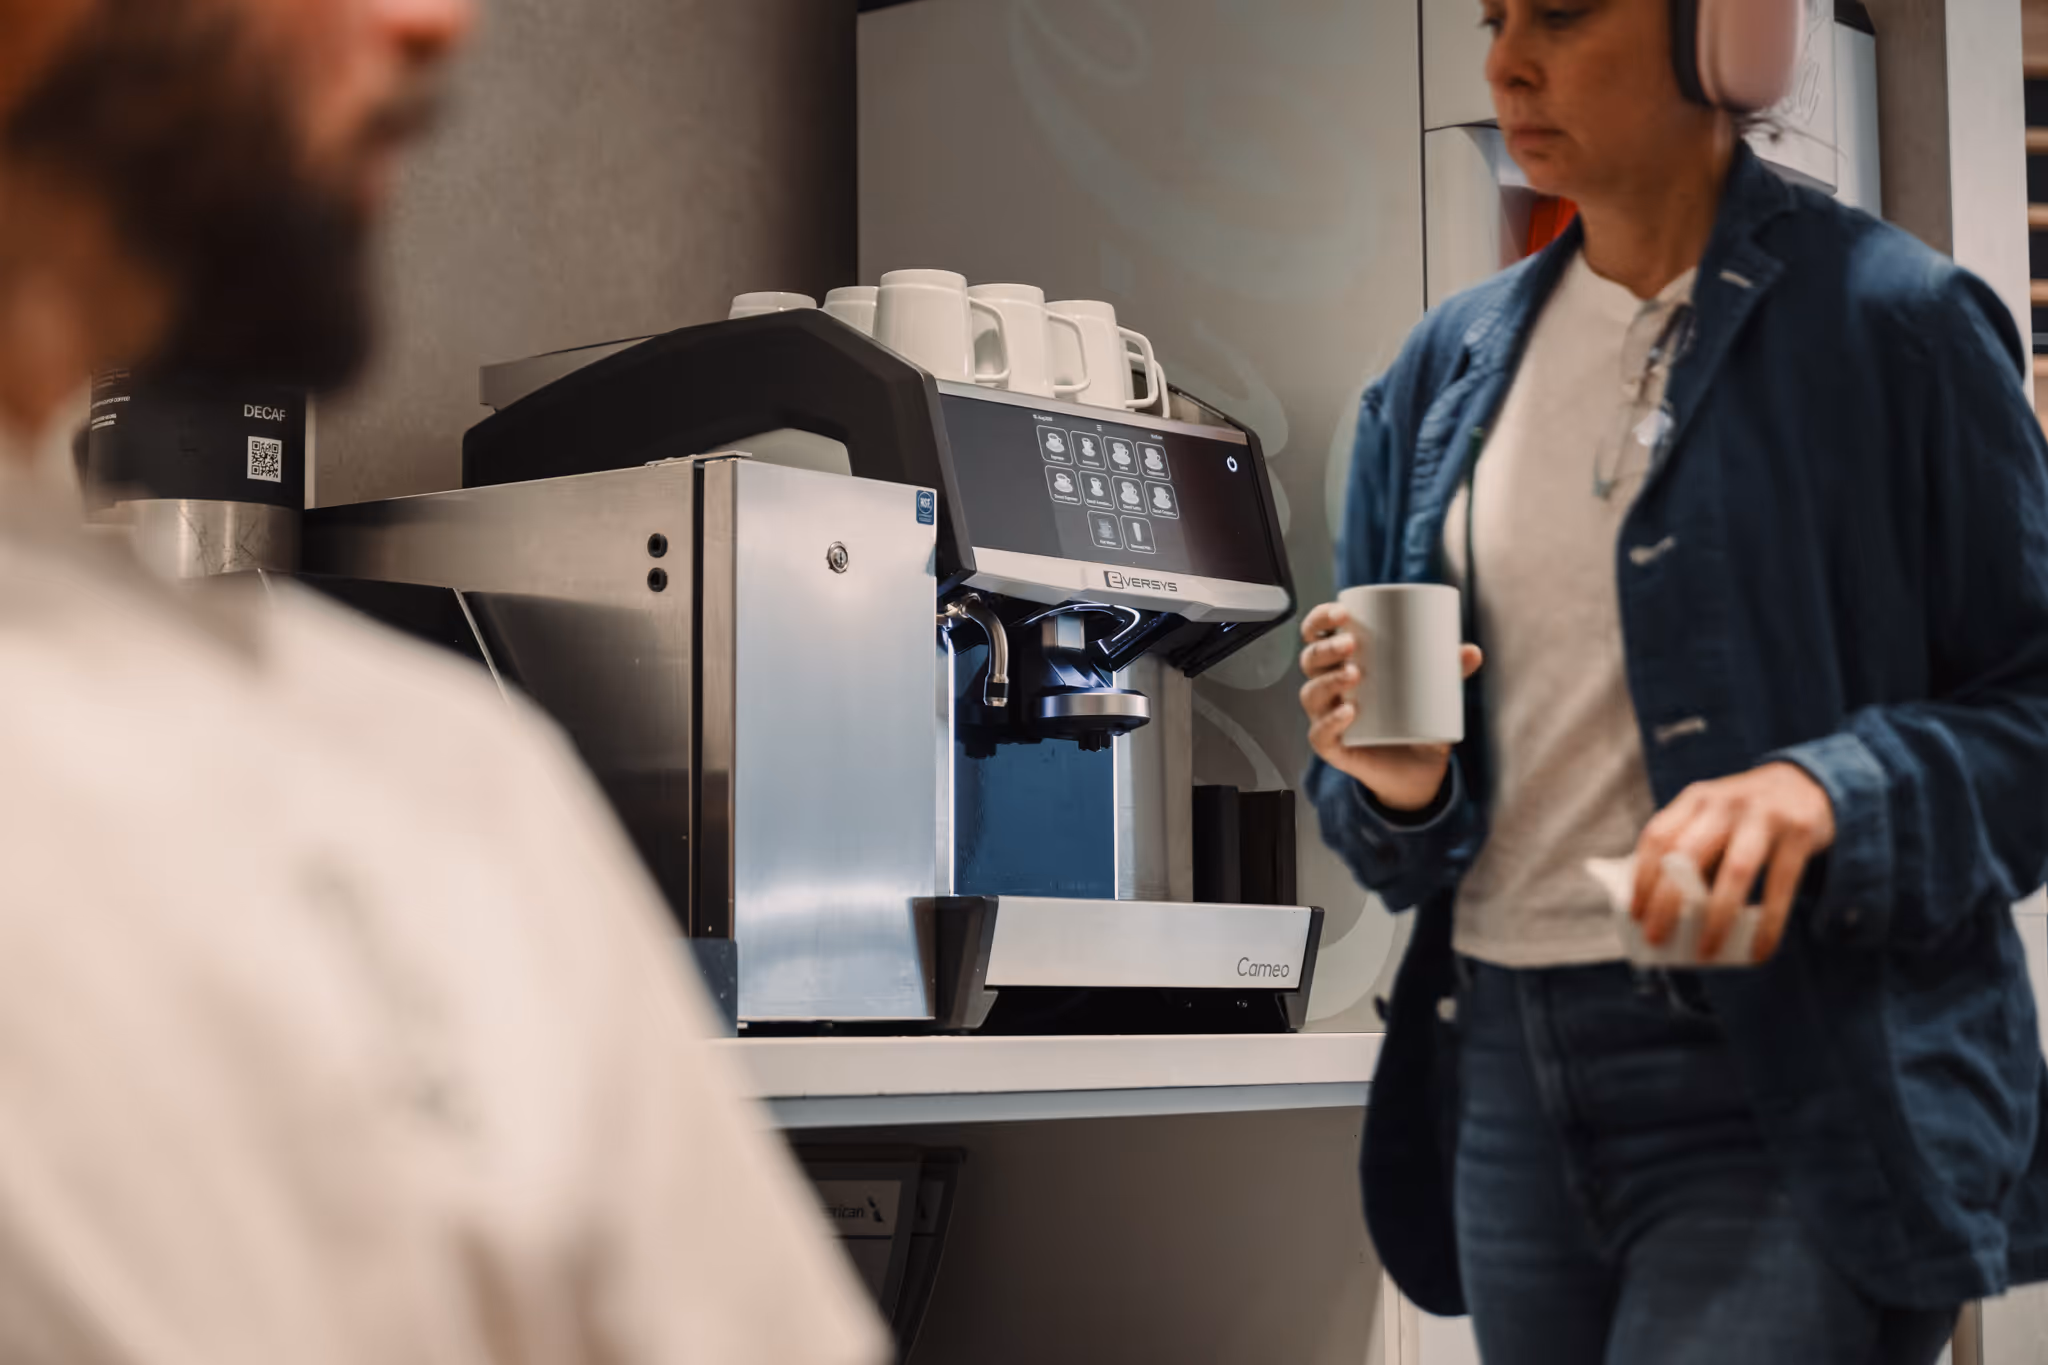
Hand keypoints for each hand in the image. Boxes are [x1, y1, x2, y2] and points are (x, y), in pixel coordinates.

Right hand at [1299, 601, 1482, 812]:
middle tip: (1351, 643)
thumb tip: (1472, 651)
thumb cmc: (1415, 720)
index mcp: (1341, 664)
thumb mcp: (1434, 692)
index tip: (1342, 612)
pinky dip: (1331, 721)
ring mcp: (1326, 718)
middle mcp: (1327, 689)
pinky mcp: (1333, 747)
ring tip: (1355, 674)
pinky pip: (1320, 734)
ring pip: (1312, 694)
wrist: (1415, 770)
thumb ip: (1450, 671)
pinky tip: (1349, 711)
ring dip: (1329, 681)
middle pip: (1311, 661)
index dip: (1321, 620)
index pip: (1317, 636)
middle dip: (1326, 648)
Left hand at [1629, 763, 1836, 963]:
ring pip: (1735, 870)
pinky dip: (1768, 923)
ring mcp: (1764, 814)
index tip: (1635, 913)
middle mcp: (1725, 802)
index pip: (1658, 836)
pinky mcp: (1799, 831)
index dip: (1642, 876)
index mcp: (1696, 799)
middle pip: (1687, 853)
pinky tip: (1759, 950)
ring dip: (1717, 916)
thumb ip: (1692, 853)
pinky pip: (1781, 885)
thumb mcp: (1714, 819)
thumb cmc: (1746, 816)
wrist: (1809, 783)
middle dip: (1667, 900)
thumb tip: (1668, 913)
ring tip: (1705, 950)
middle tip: (1656, 937)